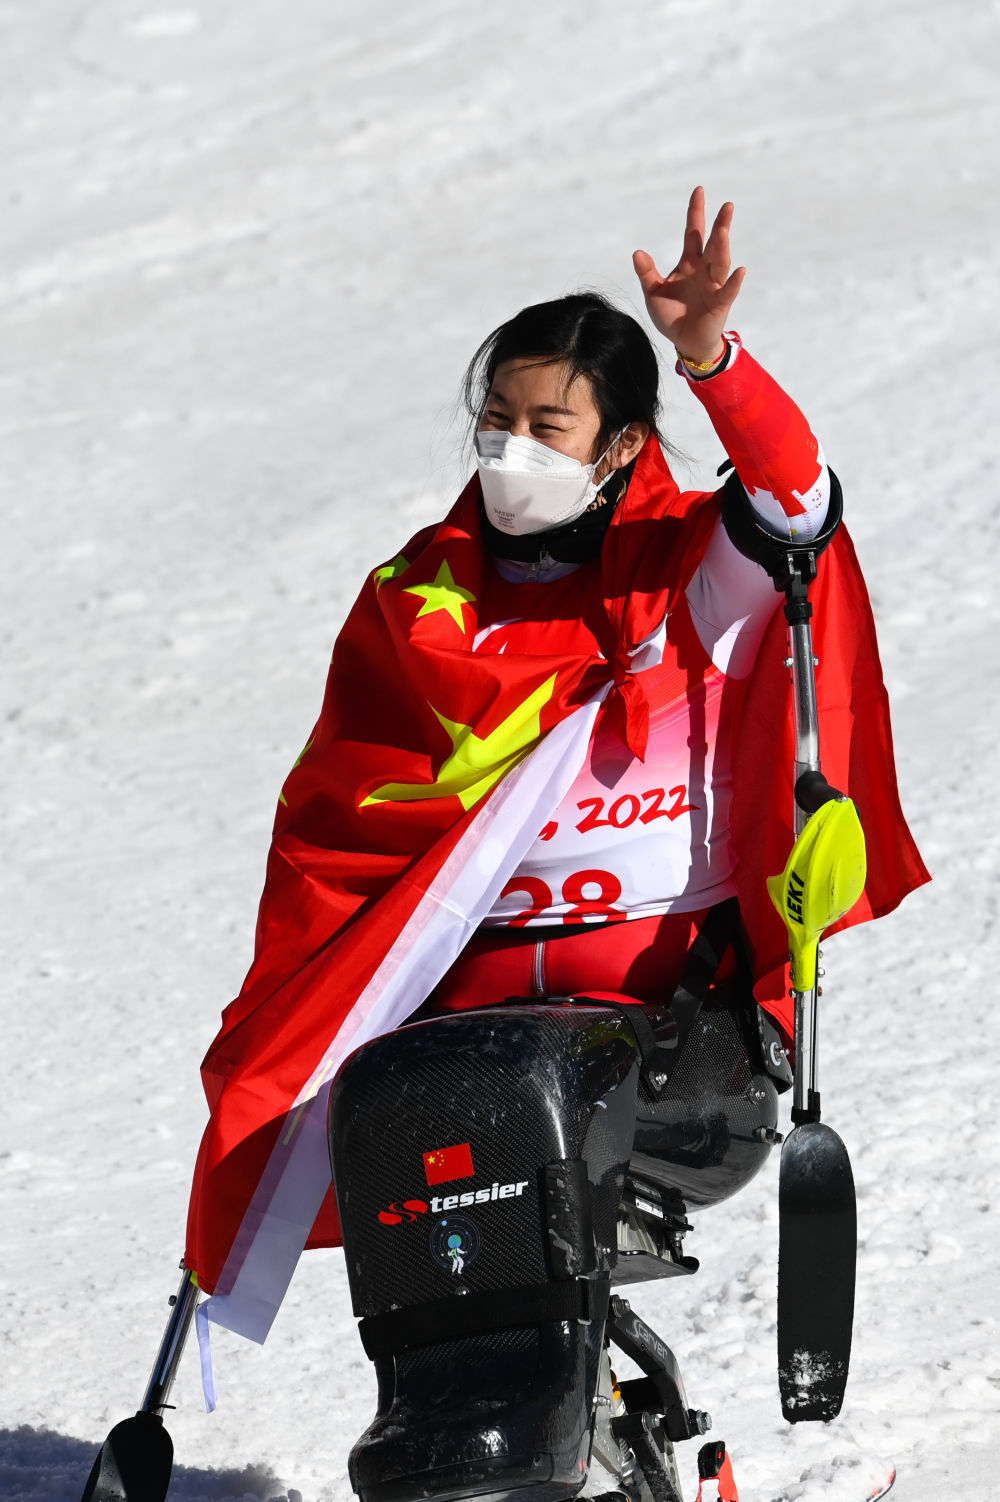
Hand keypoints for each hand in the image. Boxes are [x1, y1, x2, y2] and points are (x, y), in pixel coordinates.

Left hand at [633, 186, 746, 363]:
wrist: (684, 342)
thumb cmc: (672, 314)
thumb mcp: (654, 293)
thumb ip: (647, 274)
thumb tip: (637, 252)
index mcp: (688, 263)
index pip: (693, 232)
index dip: (696, 212)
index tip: (699, 191)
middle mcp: (704, 269)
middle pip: (713, 242)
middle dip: (720, 224)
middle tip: (727, 206)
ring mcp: (714, 285)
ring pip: (721, 262)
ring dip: (723, 247)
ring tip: (723, 232)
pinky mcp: (720, 303)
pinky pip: (728, 290)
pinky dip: (734, 282)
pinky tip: (739, 271)